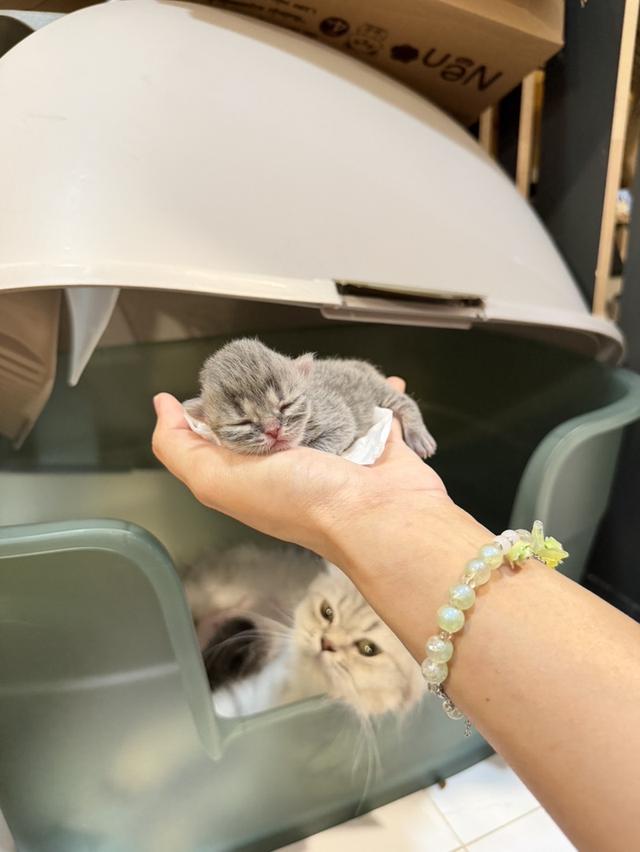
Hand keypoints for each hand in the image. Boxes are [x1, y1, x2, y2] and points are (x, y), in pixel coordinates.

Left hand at [151, 378, 448, 560]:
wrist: (380, 517)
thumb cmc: (302, 501)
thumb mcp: (218, 480)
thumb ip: (179, 448)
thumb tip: (162, 407)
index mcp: (251, 473)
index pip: (222, 430)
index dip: (216, 400)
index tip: (223, 376)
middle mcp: (290, 463)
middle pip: (271, 411)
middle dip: (268, 382)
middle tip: (269, 363)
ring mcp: (336, 452)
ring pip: (322, 405)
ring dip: (321, 382)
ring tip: (315, 364)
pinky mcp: (375, 443)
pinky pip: (374, 410)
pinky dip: (379, 393)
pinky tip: (381, 380)